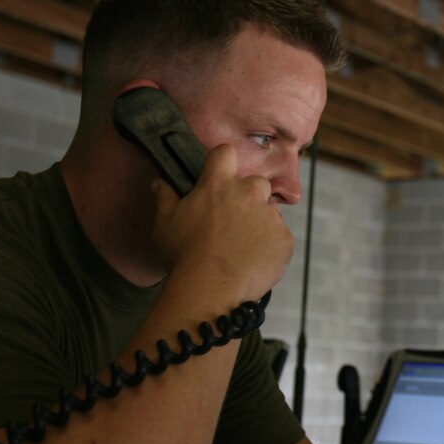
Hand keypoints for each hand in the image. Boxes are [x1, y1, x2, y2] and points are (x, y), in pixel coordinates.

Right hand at [152, 144, 292, 302]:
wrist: (210, 289)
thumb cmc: (183, 256)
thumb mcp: (164, 224)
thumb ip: (165, 198)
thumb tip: (159, 182)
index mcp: (217, 185)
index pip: (225, 153)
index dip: (223, 161)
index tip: (220, 174)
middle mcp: (248, 194)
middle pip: (256, 183)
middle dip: (248, 196)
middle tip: (233, 220)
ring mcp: (269, 216)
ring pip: (270, 212)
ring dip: (259, 223)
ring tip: (242, 246)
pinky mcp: (284, 239)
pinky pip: (280, 237)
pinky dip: (270, 246)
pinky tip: (253, 261)